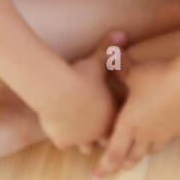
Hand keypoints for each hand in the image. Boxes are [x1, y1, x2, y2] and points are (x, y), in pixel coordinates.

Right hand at [37, 30, 127, 152]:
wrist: (59, 90)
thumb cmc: (81, 74)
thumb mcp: (97, 60)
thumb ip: (109, 49)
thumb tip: (121, 32)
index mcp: (111, 115)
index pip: (120, 125)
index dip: (116, 120)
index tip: (113, 116)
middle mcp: (98, 131)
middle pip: (106, 140)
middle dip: (103, 135)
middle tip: (101, 130)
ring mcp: (80, 138)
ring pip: (86, 147)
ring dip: (83, 140)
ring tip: (79, 133)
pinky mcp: (62, 140)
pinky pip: (63, 144)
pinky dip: (61, 137)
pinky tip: (58, 129)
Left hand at [92, 52, 179, 177]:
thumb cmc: (156, 78)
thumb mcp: (134, 72)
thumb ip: (120, 67)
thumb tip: (111, 54)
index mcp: (129, 123)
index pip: (113, 153)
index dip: (103, 166)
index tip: (95, 176)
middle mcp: (145, 133)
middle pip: (132, 157)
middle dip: (122, 164)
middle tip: (117, 168)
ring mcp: (164, 133)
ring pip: (150, 150)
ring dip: (142, 153)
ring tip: (138, 153)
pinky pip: (167, 138)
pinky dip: (160, 138)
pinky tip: (163, 131)